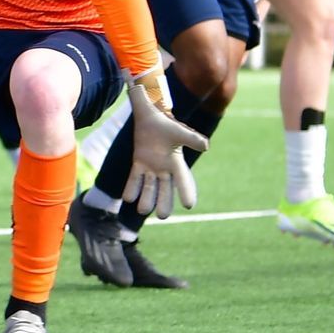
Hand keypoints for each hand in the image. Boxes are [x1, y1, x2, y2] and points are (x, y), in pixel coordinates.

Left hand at [121, 70, 209, 218]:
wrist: (151, 116)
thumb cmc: (167, 124)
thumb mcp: (180, 132)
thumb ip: (192, 139)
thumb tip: (206, 146)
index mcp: (176, 162)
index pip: (183, 180)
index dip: (186, 192)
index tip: (189, 205)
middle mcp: (164, 168)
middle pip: (165, 189)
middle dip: (164, 203)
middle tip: (163, 216)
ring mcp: (151, 166)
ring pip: (149, 187)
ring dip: (146, 198)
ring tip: (143, 210)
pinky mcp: (139, 163)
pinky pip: (135, 178)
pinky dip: (132, 188)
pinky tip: (127, 198)